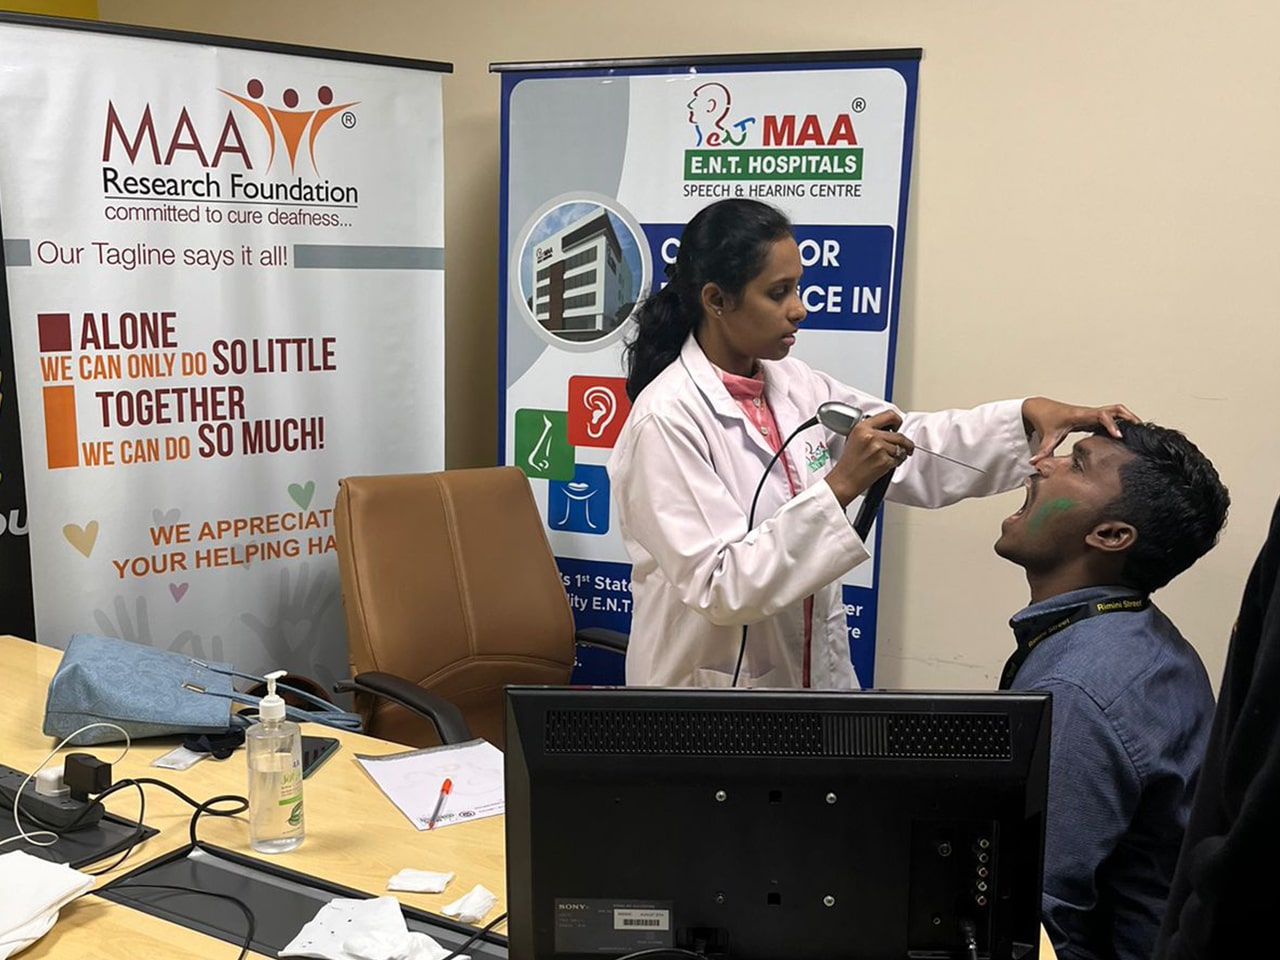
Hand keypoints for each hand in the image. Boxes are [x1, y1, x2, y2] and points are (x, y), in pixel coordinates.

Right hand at [825, 410, 913, 506]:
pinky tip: (888, 464)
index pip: (889, 415)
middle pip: (899, 435)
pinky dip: (897, 462)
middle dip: (906, 442)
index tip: (898, 425)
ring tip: (892, 457)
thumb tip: (887, 428)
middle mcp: (871, 436)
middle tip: (906, 445)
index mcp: (862, 427)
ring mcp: (878, 448)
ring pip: (901, 448)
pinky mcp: (884, 461)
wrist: (845, 479)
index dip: (897, 421)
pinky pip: (899, 459)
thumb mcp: (854, 438)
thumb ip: (870, 429)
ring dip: (901, 453)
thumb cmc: (848, 462)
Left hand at [1021, 397, 1139, 462]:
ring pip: (1116, 411)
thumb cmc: (1046, 422)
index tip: (1119, 435)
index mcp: (1080, 416)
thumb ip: (1042, 451)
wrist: (1042, 409)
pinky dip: (1122, 421)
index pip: (1101, 416)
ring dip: (1128, 417)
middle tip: (1141, 430)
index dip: (1111, 424)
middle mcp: (1089, 413)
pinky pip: (1112, 416)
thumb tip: (1034, 463)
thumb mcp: (1046, 438)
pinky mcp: (1094, 418)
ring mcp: (1093, 414)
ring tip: (1141, 430)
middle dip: (1128, 417)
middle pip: (1115, 409)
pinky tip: (1130, 432)